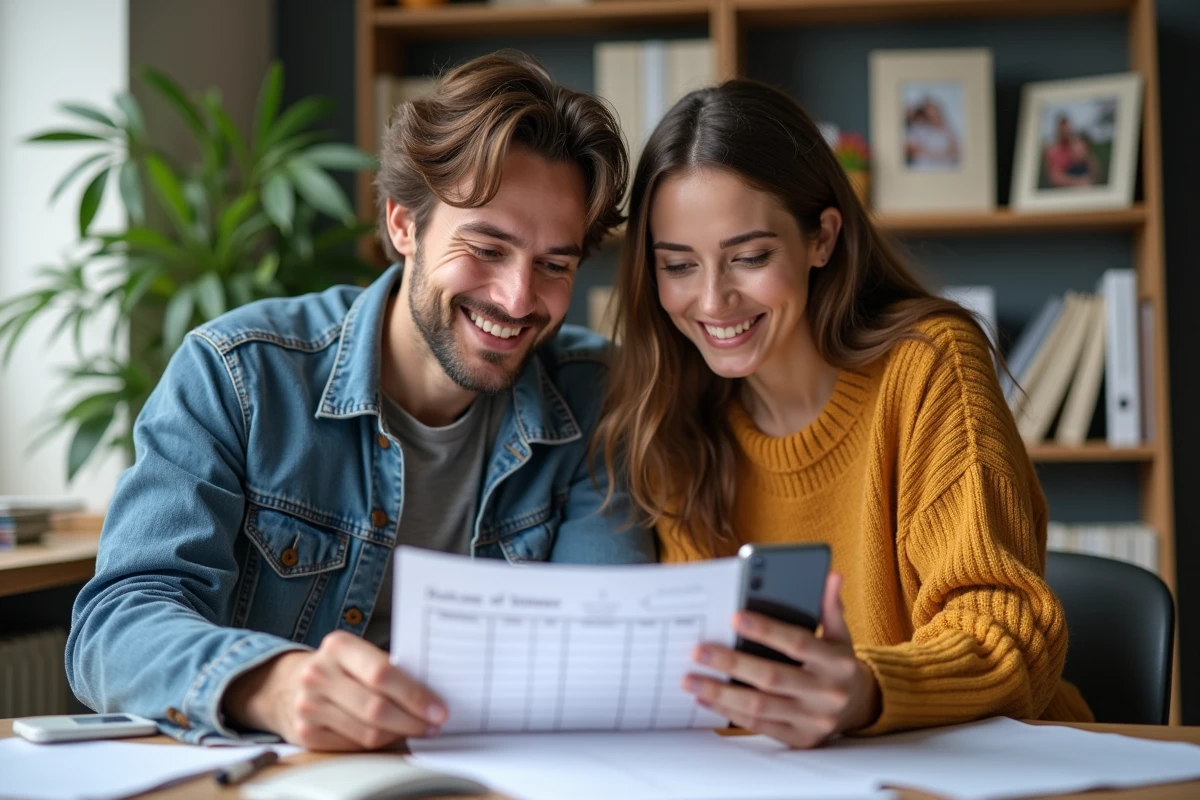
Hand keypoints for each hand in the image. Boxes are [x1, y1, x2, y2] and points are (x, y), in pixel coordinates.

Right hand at [223, 631, 446, 750]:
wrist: (282, 684)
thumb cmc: (335, 668)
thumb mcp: (355, 654)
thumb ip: (386, 667)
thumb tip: (431, 693)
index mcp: (338, 646)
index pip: (383, 673)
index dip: (415, 695)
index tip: (438, 708)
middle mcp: (319, 674)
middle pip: (377, 708)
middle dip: (413, 720)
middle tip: (434, 724)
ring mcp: (308, 706)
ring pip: (368, 733)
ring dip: (399, 734)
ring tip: (417, 730)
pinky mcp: (305, 734)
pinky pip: (354, 747)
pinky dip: (378, 744)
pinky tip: (389, 736)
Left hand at [682, 572, 879, 747]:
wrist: (860, 707)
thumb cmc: (838, 664)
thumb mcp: (841, 634)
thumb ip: (830, 606)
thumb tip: (830, 576)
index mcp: (836, 662)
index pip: (797, 643)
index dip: (766, 630)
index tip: (734, 617)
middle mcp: (826, 693)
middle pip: (772, 677)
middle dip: (731, 663)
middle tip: (698, 651)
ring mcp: (813, 720)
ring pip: (760, 706)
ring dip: (721, 692)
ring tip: (691, 679)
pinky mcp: (800, 739)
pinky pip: (759, 726)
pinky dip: (729, 712)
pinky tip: (706, 699)